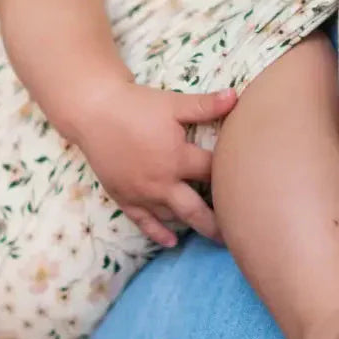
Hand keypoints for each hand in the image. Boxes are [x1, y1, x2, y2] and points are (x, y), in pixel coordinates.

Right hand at [74, 77, 237, 246]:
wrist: (93, 112)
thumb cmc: (136, 106)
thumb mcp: (173, 104)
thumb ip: (205, 105)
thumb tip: (236, 96)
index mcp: (177, 159)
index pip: (212, 173)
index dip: (230, 176)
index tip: (246, 185)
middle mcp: (162, 183)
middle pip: (197, 211)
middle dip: (218, 225)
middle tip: (237, 236)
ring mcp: (142, 194)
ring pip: (173, 218)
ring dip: (192, 227)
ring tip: (214, 236)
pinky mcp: (125, 198)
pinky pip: (144, 222)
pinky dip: (159, 233)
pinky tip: (172, 242)